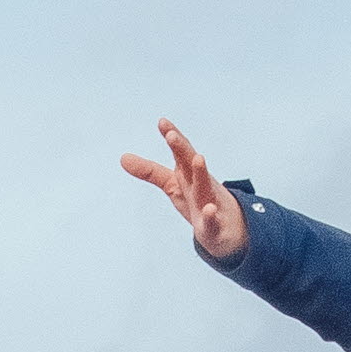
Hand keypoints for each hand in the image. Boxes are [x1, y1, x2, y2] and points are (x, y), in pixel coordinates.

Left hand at [122, 121, 247, 261]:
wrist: (228, 229)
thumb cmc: (198, 201)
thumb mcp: (173, 185)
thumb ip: (150, 171)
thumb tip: (122, 158)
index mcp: (189, 173)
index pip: (180, 152)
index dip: (172, 136)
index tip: (162, 122)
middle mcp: (200, 184)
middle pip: (190, 164)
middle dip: (182, 149)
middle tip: (172, 136)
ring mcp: (209, 202)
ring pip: (204, 187)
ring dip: (201, 172)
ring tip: (198, 157)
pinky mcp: (214, 225)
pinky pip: (213, 220)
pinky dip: (211, 215)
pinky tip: (209, 210)